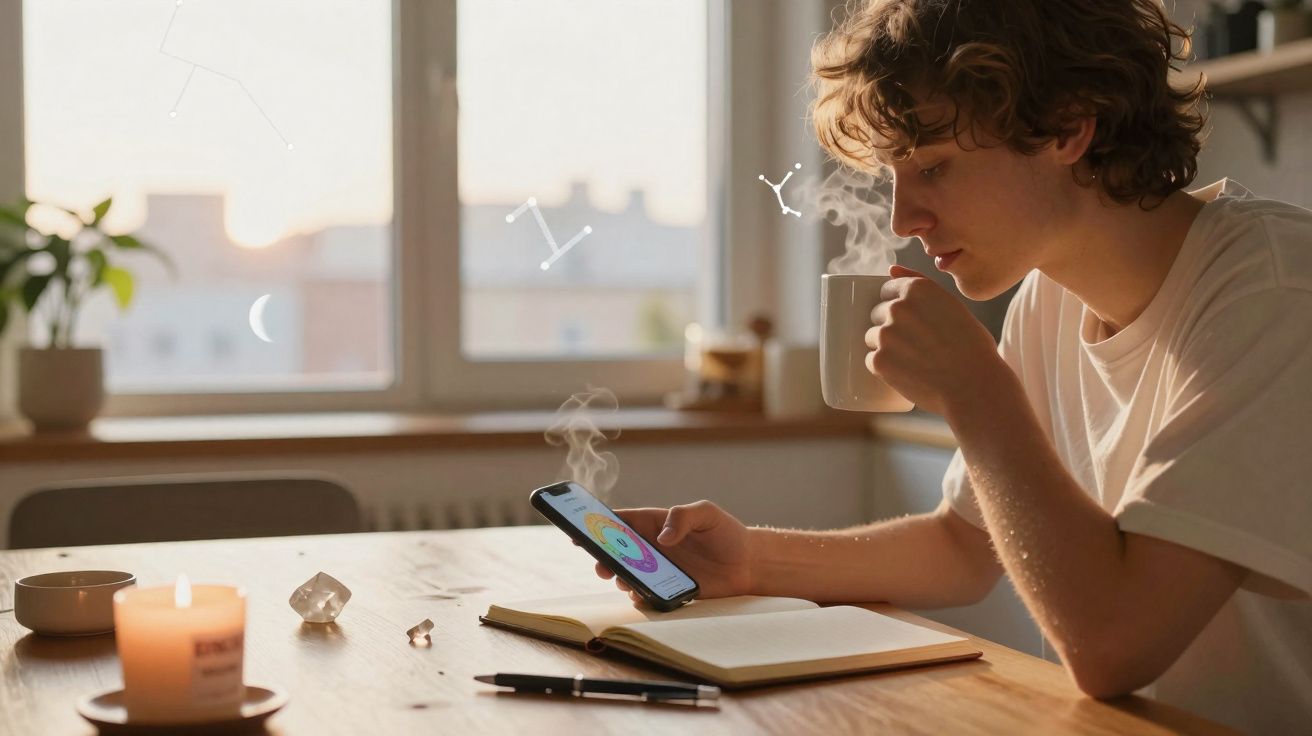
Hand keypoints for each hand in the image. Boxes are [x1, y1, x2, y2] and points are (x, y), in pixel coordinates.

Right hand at [585, 501, 755, 602]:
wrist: (749, 565)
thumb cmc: (726, 533)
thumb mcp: (707, 514)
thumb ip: (683, 517)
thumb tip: (663, 538)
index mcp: (655, 523)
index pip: (621, 522)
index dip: (598, 525)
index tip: (579, 530)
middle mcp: (652, 548)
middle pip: (616, 551)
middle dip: (602, 557)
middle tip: (601, 564)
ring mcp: (658, 570)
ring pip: (627, 574)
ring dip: (619, 577)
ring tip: (623, 579)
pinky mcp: (667, 590)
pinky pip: (645, 595)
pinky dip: (639, 596)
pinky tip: (641, 594)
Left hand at [865, 265, 1005, 416]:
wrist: (974, 386)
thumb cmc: (971, 347)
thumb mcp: (952, 306)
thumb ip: (921, 284)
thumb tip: (890, 269)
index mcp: (917, 289)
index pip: (886, 291)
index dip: (898, 307)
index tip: (910, 322)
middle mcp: (898, 307)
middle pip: (877, 314)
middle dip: (891, 328)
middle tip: (916, 346)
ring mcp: (885, 334)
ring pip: (872, 337)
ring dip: (884, 348)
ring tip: (911, 361)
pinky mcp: (879, 360)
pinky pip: (871, 361)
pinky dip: (883, 368)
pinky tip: (904, 373)